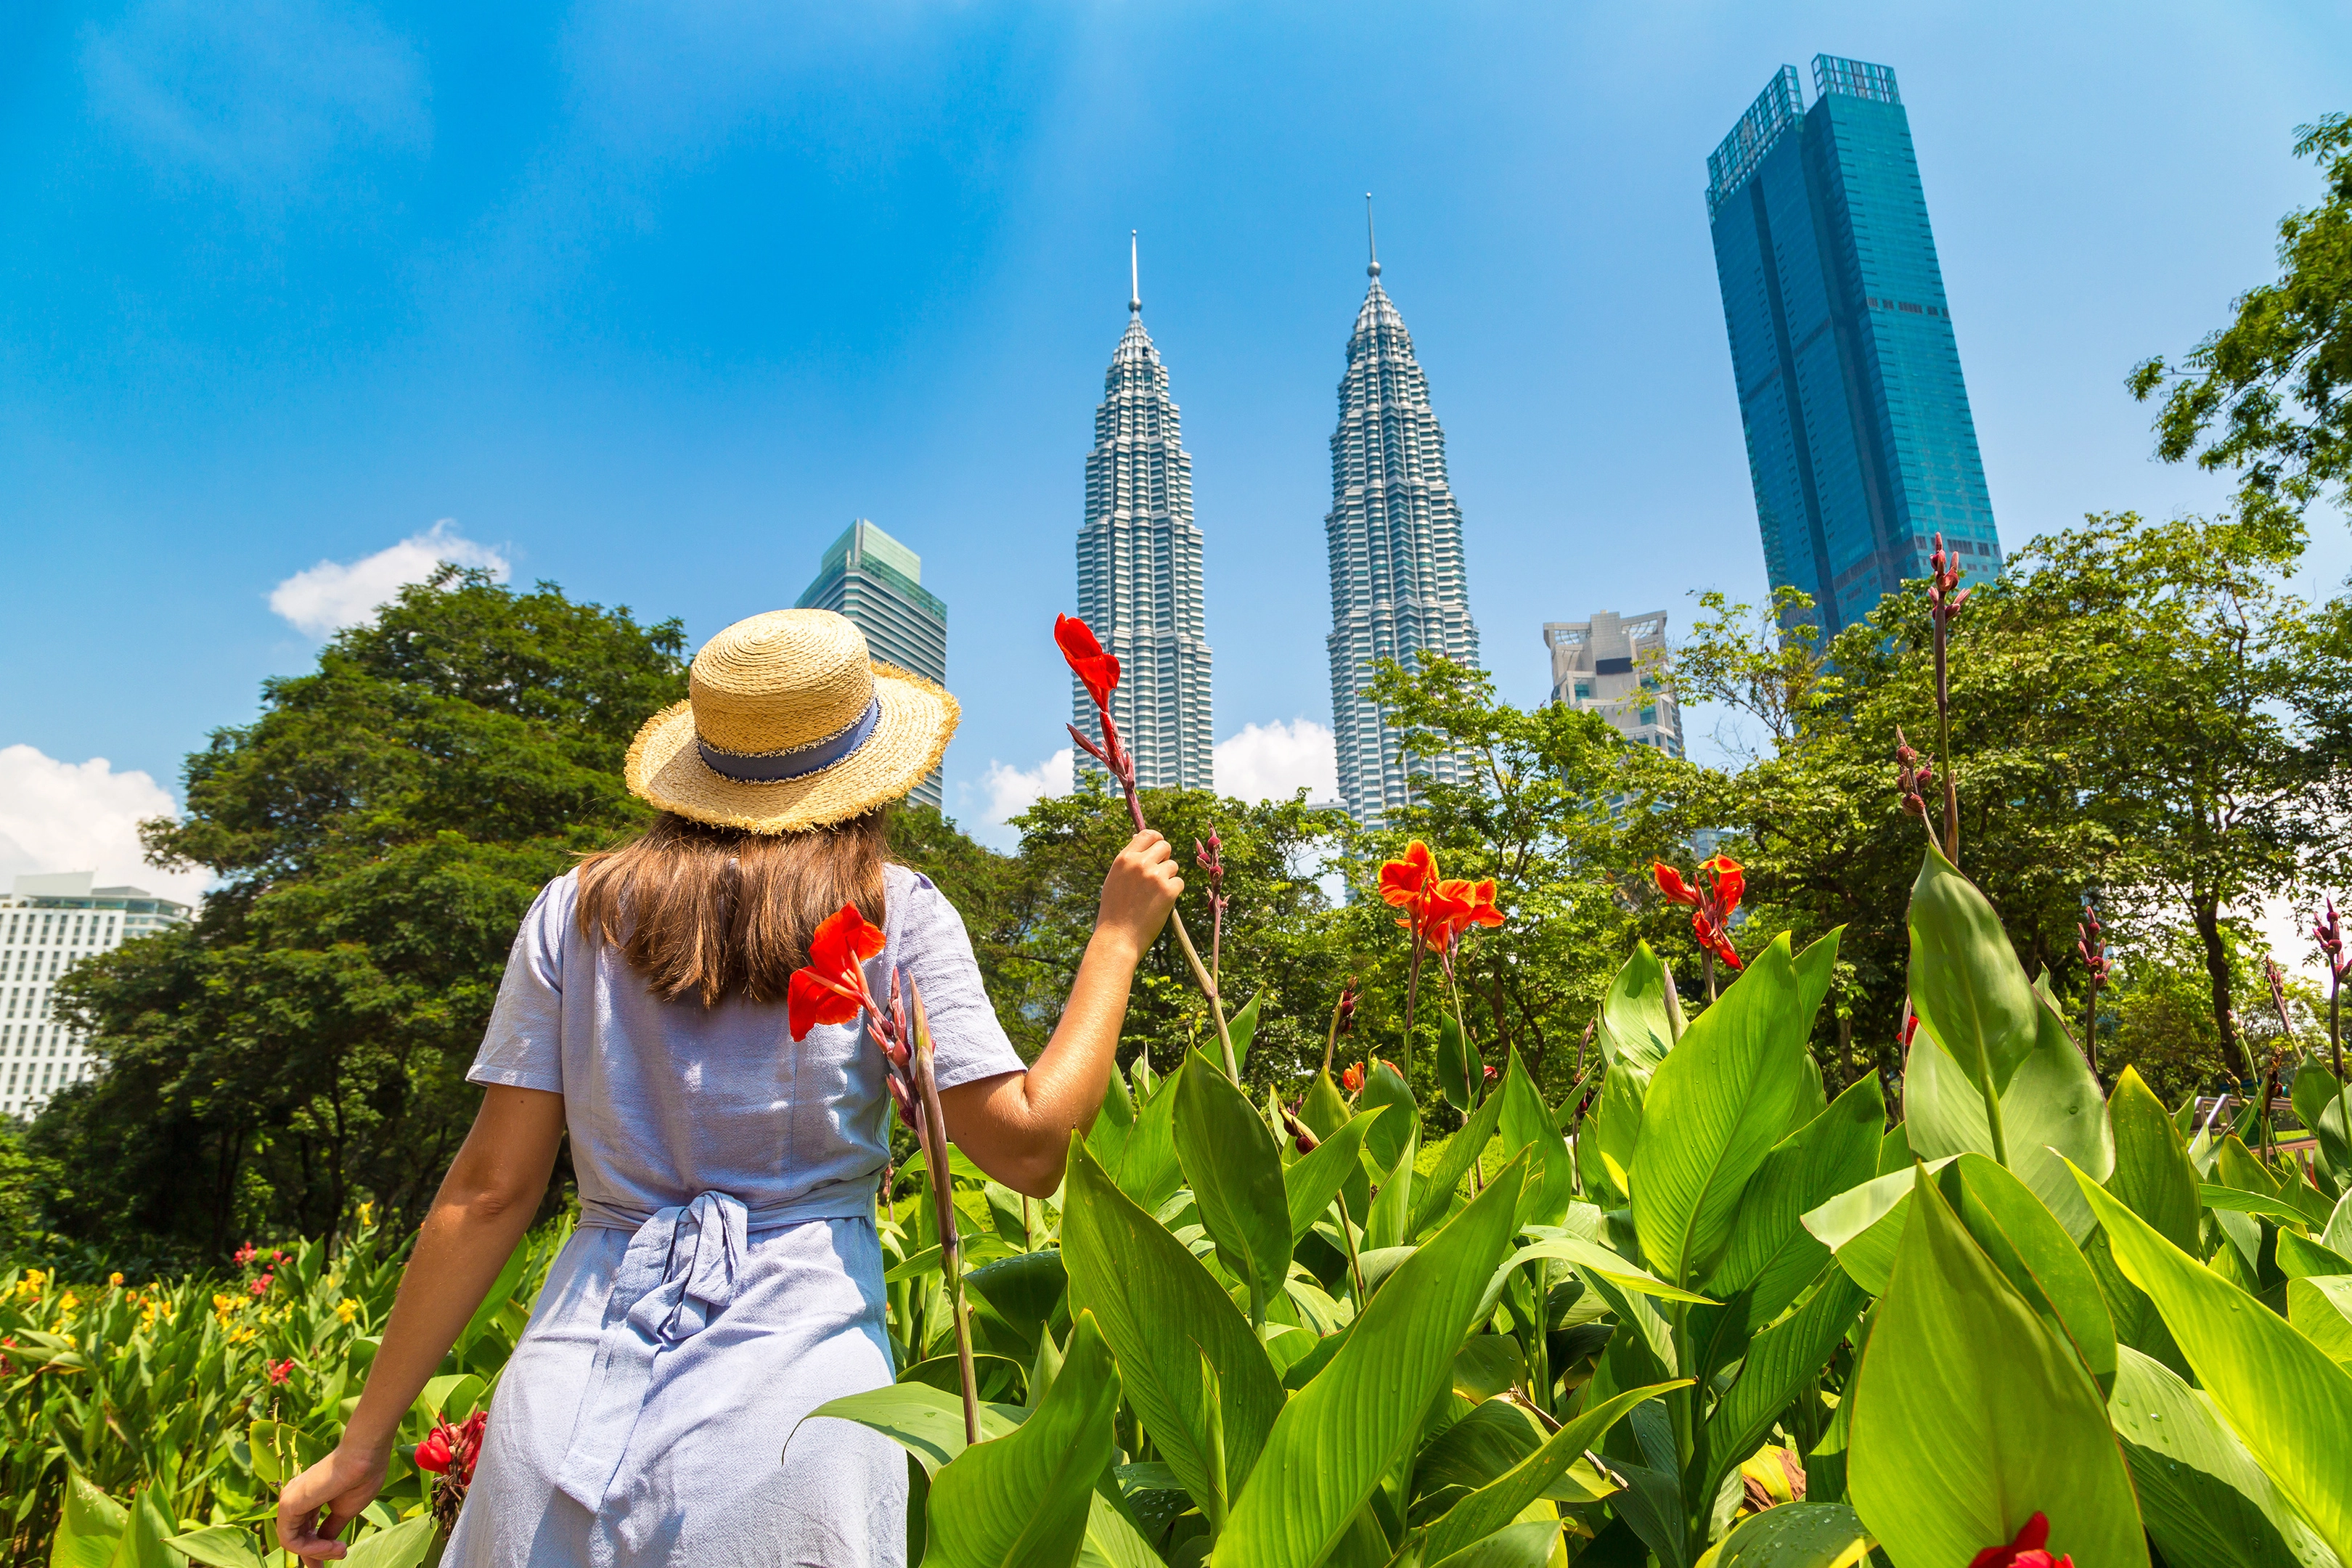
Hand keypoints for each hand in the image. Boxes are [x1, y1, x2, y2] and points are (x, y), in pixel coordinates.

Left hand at [277, 1441, 389, 1563]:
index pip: (304, 1529)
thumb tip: (326, 1545)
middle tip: (336, 1559)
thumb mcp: (345, 1510)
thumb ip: (331, 1528)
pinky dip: (309, 1549)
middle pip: (297, 1538)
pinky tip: (330, 1546)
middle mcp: (294, 1497)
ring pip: (293, 1542)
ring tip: (340, 1550)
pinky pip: (291, 1541)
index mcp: (308, 1496)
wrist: (364, 1456)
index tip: (336, 1556)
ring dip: (317, 1552)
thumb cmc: (361, 1477)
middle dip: (314, 1555)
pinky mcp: (288, 1506)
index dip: (315, 1550)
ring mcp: (289, 1501)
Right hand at [1096, 830, 1183, 955]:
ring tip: (1153, 896)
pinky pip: (1179, 883)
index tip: (1159, 850)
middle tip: (1159, 875)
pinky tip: (1160, 904)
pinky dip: (1173, 893)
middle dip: (1165, 858)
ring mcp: (1155, 876)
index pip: (1147, 835)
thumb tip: (1140, 839)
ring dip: (1168, 878)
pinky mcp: (1169, 891)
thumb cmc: (1114, 911)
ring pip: (1173, 866)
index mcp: (1124, 859)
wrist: (1118, 938)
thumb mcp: (1114, 879)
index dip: (1157, 840)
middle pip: (1165, 846)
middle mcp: (1139, 863)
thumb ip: (1128, 861)